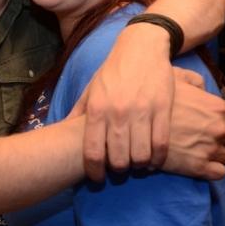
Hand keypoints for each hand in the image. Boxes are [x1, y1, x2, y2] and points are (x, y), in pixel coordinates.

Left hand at [82, 23, 173, 181]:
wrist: (141, 47)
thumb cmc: (113, 71)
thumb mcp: (91, 89)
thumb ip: (78, 112)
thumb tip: (61, 131)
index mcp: (97, 109)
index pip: (92, 151)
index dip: (94, 171)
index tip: (97, 178)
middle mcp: (118, 112)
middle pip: (118, 159)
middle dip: (118, 170)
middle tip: (120, 169)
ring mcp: (142, 111)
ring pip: (141, 156)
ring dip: (139, 166)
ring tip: (138, 163)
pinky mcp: (163, 108)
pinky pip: (161, 144)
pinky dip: (158, 158)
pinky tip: (154, 158)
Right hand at [162, 79, 224, 179]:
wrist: (137, 123)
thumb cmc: (156, 96)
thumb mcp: (176, 78)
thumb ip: (194, 80)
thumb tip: (201, 87)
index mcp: (216, 107)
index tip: (217, 125)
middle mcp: (218, 129)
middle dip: (224, 141)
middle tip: (208, 140)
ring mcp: (209, 149)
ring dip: (218, 156)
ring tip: (202, 153)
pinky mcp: (198, 167)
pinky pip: (219, 173)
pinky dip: (214, 170)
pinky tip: (201, 165)